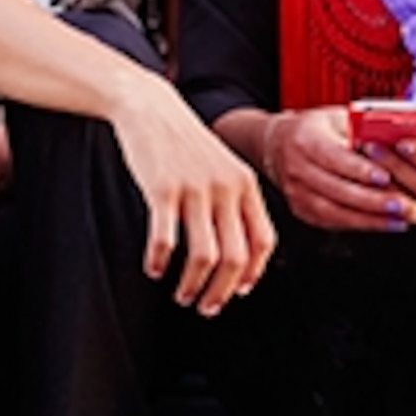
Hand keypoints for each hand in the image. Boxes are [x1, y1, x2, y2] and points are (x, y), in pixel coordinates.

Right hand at [110, 71, 274, 314]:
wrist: (152, 108)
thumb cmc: (187, 143)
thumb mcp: (224, 166)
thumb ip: (236, 203)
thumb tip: (243, 254)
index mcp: (246, 185)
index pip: (263, 241)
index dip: (254, 274)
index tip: (239, 291)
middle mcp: (225, 188)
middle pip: (235, 257)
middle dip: (222, 292)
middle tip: (207, 307)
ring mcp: (194, 189)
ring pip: (203, 256)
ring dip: (193, 285)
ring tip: (182, 295)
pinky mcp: (162, 189)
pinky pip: (165, 240)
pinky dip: (159, 262)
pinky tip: (154, 269)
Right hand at [263, 105, 409, 233]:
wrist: (277, 145)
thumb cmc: (314, 129)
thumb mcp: (335, 118)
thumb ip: (361, 130)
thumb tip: (394, 142)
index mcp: (305, 139)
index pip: (334, 158)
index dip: (360, 170)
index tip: (385, 177)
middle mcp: (297, 168)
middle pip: (336, 189)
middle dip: (372, 200)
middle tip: (402, 205)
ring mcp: (297, 193)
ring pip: (334, 212)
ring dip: (369, 219)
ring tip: (398, 220)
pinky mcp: (302, 211)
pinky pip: (332, 222)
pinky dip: (360, 225)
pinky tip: (382, 224)